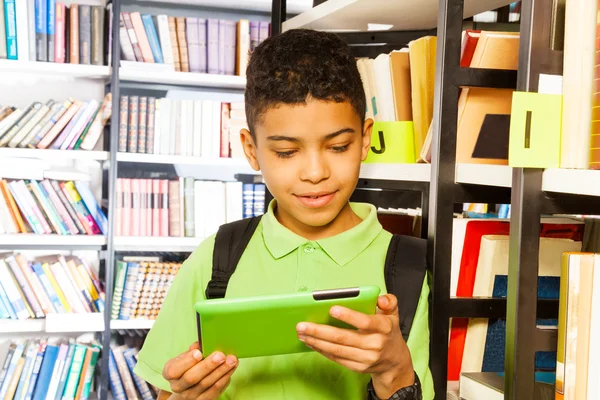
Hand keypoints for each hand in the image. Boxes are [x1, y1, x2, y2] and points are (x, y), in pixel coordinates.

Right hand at [162, 342, 237, 399]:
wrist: (187, 388)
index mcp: (170, 373)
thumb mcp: (184, 358)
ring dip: (221, 371)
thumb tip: (200, 344)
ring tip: (232, 360)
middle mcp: (178, 387)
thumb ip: (192, 351)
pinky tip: (232, 368)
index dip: (186, 361)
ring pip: (207, 384)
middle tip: (221, 355)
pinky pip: (215, 390)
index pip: (174, 370)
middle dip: (208, 365)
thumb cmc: (187, 368)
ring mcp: (191, 396)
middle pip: (192, 378)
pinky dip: (225, 378)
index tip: (198, 352)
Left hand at [296, 294, 413, 398]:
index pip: (365, 322)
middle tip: (302, 325)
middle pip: (343, 338)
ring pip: (336, 349)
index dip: (348, 316)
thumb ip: (388, 302)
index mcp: (384, 328)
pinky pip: (336, 358)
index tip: (332, 309)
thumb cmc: (388, 332)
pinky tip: (311, 343)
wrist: (394, 361)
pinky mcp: (357, 367)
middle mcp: (375, 344)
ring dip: (316, 341)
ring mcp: (366, 358)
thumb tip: (380, 298)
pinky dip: (321, 350)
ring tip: (301, 333)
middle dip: (319, 331)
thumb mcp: (393, 314)